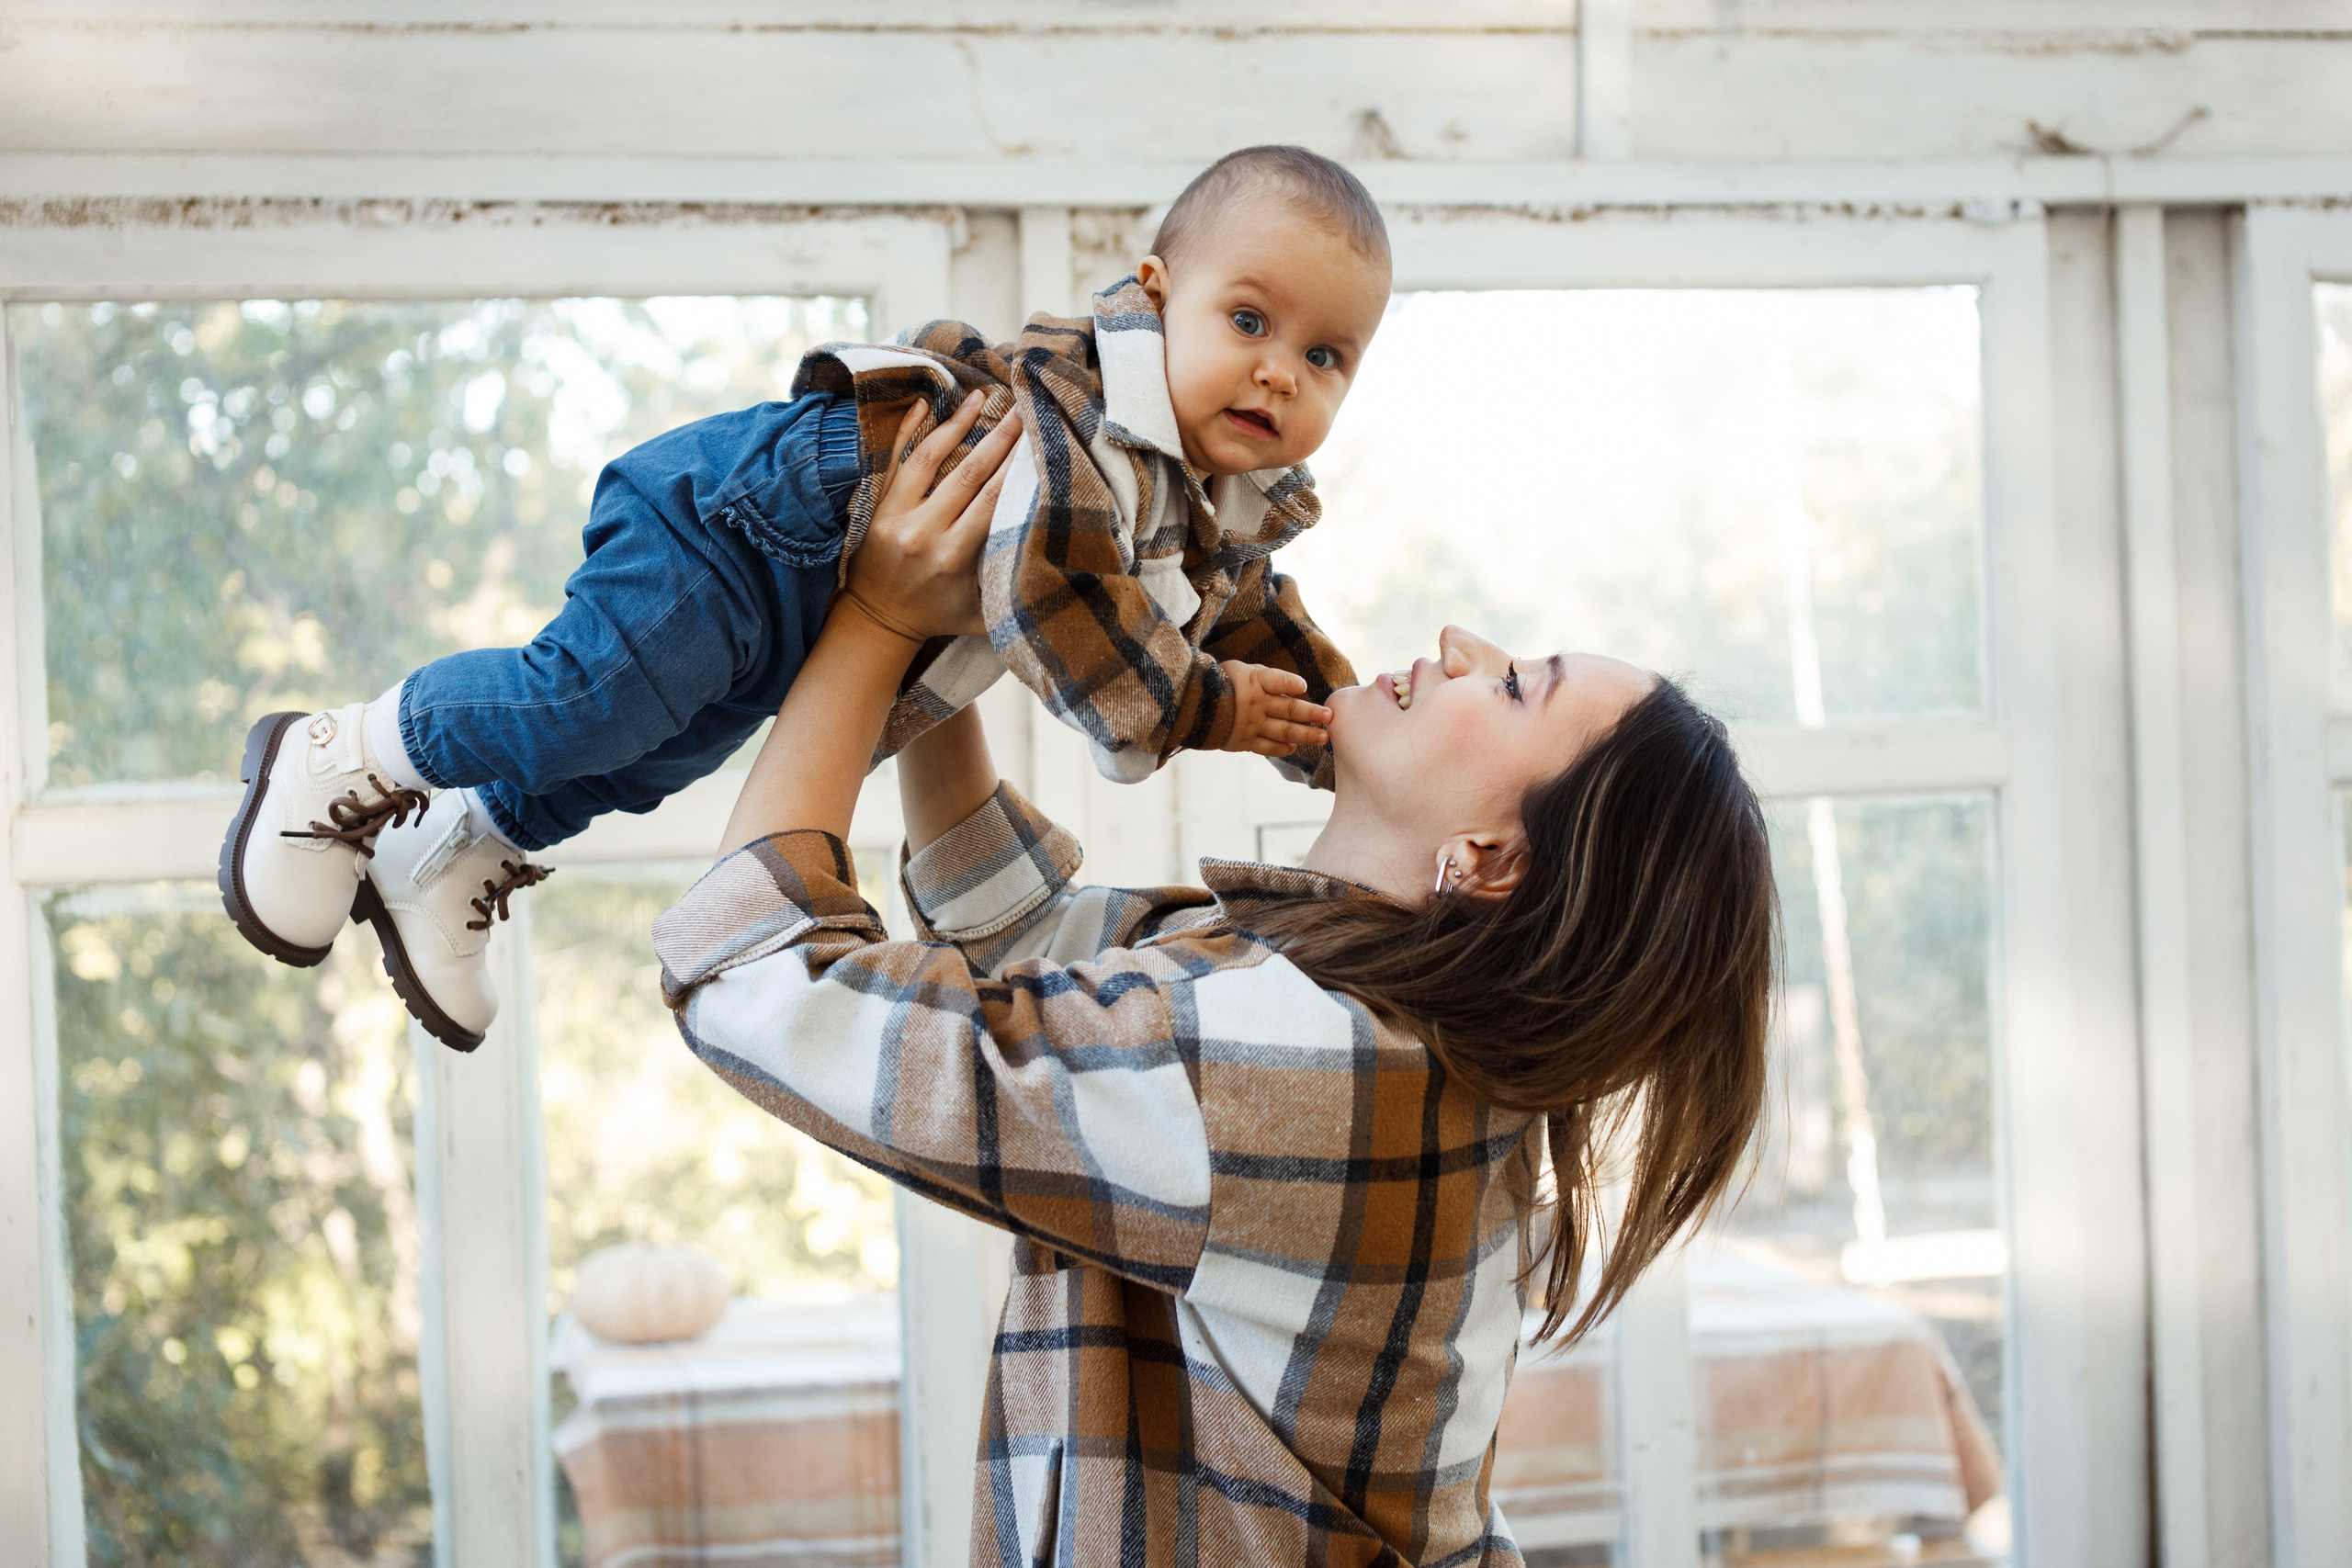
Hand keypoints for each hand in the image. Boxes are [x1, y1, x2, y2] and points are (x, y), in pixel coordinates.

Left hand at [843, 392, 1022, 642]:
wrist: (876, 623)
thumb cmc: (938, 617)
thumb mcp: (982, 615)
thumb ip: (1014, 592)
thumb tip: (1062, 571)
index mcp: (953, 557)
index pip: (992, 501)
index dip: (1017, 468)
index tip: (1039, 440)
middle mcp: (924, 532)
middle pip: (968, 473)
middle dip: (1000, 437)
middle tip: (1023, 407)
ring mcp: (896, 516)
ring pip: (929, 458)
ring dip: (957, 423)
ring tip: (981, 395)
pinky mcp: (878, 507)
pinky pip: (893, 461)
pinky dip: (906, 430)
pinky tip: (924, 402)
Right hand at [1217, 661, 1332, 756]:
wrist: (1193, 708)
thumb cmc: (1221, 684)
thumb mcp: (1241, 671)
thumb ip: (1266, 677)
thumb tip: (1292, 686)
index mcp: (1253, 682)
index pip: (1276, 680)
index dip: (1290, 683)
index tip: (1303, 686)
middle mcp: (1254, 704)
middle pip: (1289, 709)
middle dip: (1312, 714)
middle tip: (1329, 716)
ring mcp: (1250, 724)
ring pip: (1283, 731)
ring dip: (1305, 734)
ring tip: (1323, 737)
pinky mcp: (1243, 741)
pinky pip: (1267, 747)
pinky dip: (1282, 748)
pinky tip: (1294, 747)